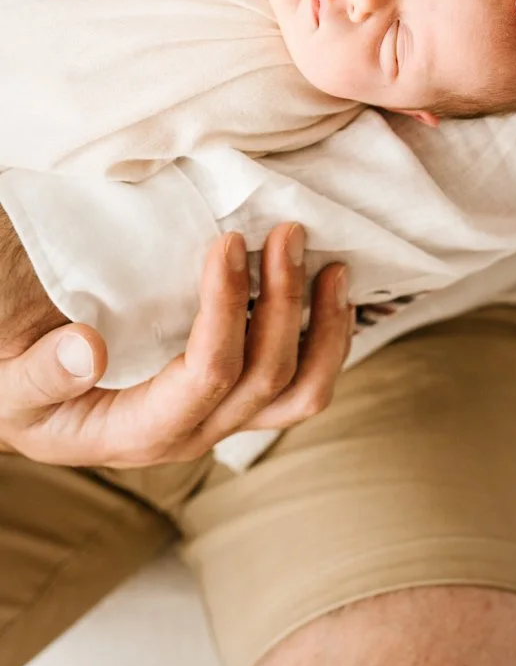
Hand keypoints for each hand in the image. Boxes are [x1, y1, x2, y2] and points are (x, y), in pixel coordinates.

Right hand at [0, 226, 352, 466]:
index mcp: (136, 432)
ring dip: (325, 329)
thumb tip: (88, 351)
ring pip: (298, 394)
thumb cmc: (12, 375)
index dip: (227, 309)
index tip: (226, 243)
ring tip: (332, 267)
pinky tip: (330, 291)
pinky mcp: (232, 397)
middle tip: (287, 233)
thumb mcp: (6, 378)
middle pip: (265, 380)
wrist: (23, 389)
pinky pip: (297, 383)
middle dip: (286, 303)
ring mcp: (217, 418)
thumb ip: (40, 372)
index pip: (206, 376)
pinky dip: (325, 339)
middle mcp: (188, 433)